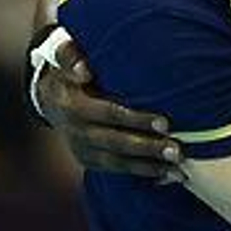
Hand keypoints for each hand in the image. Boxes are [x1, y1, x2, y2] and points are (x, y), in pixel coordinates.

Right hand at [37, 37, 183, 181]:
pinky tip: (169, 177)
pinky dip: (142, 175)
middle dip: (148, 148)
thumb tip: (82, 70)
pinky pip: (117, 171)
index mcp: (72, 104)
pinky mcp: (90, 159)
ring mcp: (82, 149)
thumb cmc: (69, 66)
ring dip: (149, 168)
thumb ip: (70, 56)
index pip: (109, 113)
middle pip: (115, 143)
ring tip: (179, 172)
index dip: (136, 120)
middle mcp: (76, 131)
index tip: (165, 122)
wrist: (50, 94)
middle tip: (178, 151)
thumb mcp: (62, 53)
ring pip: (117, 163)